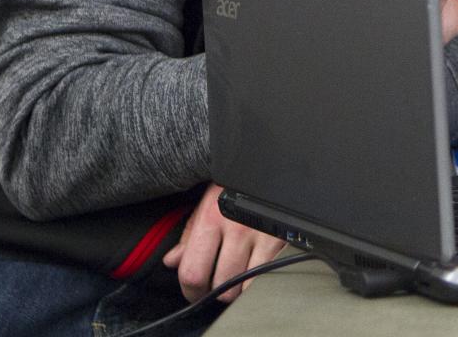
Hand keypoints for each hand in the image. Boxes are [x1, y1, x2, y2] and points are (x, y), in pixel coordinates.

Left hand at [162, 184, 284, 303]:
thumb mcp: (206, 203)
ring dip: (239, 288)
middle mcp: (237, 228)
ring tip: (238, 276)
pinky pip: (268, 277)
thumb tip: (172, 261)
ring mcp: (263, 235)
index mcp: (211, 219)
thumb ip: (188, 236)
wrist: (271, 164)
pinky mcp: (285, 239)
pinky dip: (259, 281)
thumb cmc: (234, 186)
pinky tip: (256, 270)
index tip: (195, 292)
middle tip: (217, 284)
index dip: (190, 291)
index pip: (193, 273)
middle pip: (221, 285)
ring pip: (245, 286)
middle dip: (216, 291)